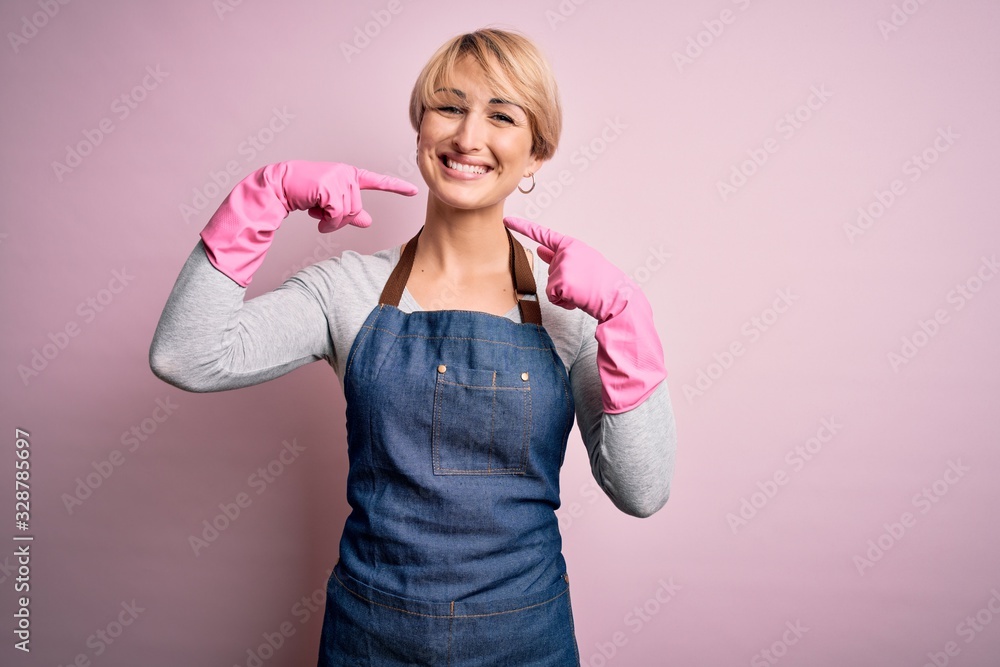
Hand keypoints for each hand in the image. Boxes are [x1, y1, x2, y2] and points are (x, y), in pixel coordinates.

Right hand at [278, 161, 418, 232]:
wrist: (281, 186)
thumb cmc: (305, 194)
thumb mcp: (331, 205)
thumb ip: (350, 213)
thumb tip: (368, 222)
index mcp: (350, 176)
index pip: (377, 182)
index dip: (396, 187)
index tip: (413, 191)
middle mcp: (347, 175)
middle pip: (357, 210)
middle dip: (340, 220)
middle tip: (323, 214)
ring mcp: (339, 179)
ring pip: (347, 214)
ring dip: (331, 222)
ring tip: (317, 212)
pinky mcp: (330, 187)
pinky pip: (337, 215)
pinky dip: (327, 222)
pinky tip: (315, 214)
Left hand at [503, 215, 666, 413]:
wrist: (618, 298)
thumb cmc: (602, 284)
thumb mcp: (581, 264)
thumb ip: (558, 256)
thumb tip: (539, 249)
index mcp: (572, 245)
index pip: (543, 235)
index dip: (524, 227)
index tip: (508, 220)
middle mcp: (566, 251)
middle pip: (549, 271)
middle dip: (562, 283)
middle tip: (583, 285)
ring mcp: (563, 266)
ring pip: (550, 285)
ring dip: (564, 294)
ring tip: (583, 292)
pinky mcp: (561, 281)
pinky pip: (552, 297)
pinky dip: (564, 303)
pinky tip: (579, 299)